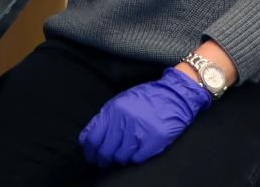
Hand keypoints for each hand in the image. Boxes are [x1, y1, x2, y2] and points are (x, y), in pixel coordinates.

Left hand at [78, 68, 211, 167]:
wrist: (173, 96)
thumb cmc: (145, 99)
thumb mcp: (120, 102)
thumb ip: (103, 119)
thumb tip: (86, 139)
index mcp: (113, 110)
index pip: (92, 138)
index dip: (90, 152)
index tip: (92, 156)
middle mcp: (124, 120)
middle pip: (105, 151)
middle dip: (103, 160)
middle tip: (105, 162)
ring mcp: (139, 130)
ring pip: (120, 157)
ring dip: (119, 160)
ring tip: (123, 156)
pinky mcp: (154, 139)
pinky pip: (137, 159)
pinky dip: (134, 159)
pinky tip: (136, 153)